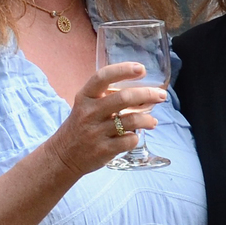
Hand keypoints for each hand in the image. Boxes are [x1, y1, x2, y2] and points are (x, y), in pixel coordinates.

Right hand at [44, 61, 167, 177]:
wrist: (64, 156)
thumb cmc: (81, 126)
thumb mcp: (86, 106)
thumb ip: (107, 96)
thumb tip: (142, 91)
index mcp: (85, 97)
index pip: (103, 77)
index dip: (123, 70)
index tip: (141, 68)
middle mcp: (89, 112)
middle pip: (124, 98)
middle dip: (147, 94)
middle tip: (161, 95)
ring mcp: (96, 132)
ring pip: (131, 121)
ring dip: (147, 119)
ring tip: (153, 121)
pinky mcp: (103, 150)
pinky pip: (128, 140)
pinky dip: (136, 137)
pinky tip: (135, 136)